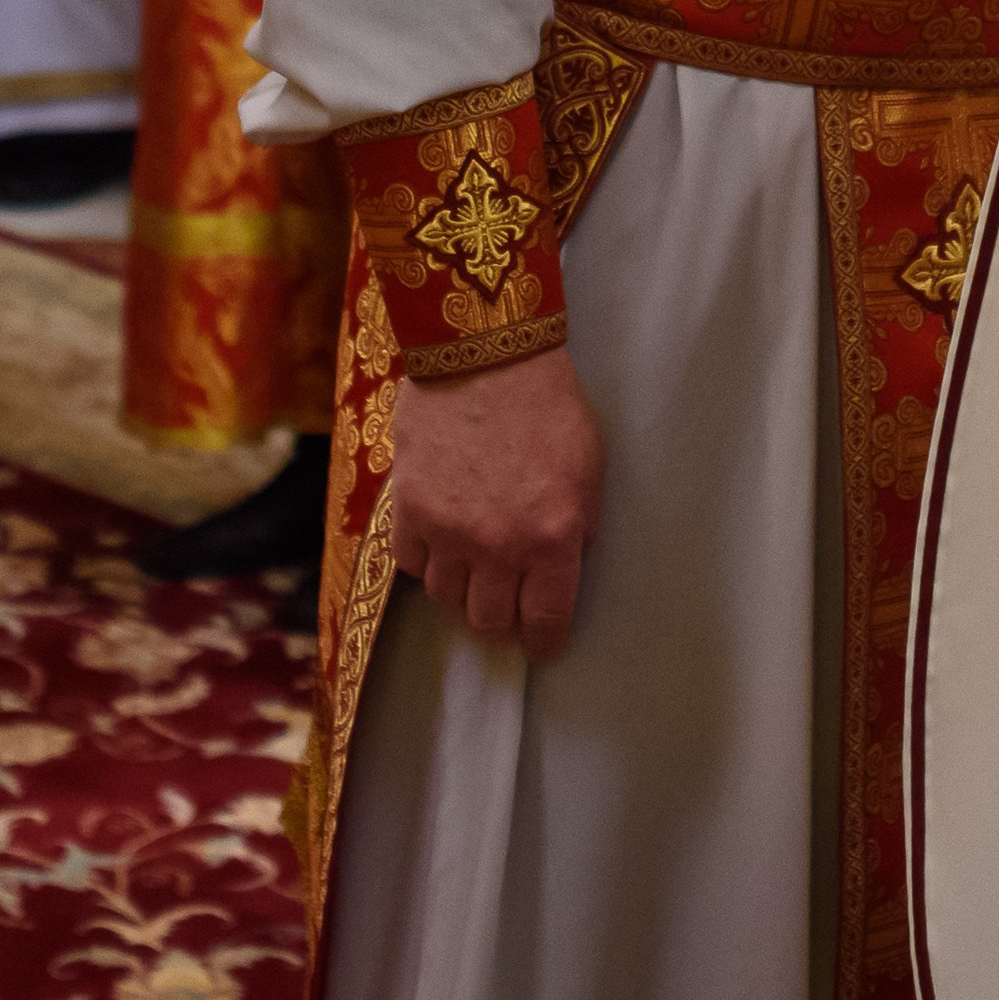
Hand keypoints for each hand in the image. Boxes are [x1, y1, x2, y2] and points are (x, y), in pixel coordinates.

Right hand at [391, 341, 605, 662]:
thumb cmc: (548, 404)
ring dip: (463, 589)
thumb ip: (578, 524)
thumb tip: (566, 562)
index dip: (543, 641)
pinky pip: (413, 566)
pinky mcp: (408, 512)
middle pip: (488, 620)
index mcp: (553, 537)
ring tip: (474, 566)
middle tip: (507, 600)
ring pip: (447, 599)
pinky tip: (442, 539)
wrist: (485, 354)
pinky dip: (428, 560)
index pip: (544, 621)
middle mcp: (497, 547)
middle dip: (501, 617)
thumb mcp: (590, 466)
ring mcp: (448, 533)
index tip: (542, 645)